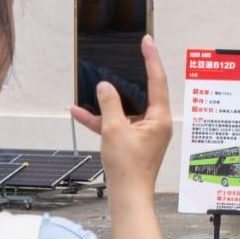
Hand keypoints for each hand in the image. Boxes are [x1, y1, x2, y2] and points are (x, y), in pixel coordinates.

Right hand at [71, 34, 171, 191]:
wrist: (128, 198)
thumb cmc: (128, 169)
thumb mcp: (114, 130)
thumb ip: (109, 104)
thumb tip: (105, 86)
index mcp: (160, 118)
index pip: (157, 80)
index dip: (151, 58)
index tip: (147, 41)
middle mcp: (156, 123)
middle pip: (143, 92)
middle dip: (128, 76)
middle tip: (126, 54)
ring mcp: (145, 133)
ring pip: (126, 109)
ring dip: (107, 101)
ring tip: (92, 85)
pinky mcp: (133, 142)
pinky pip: (117, 125)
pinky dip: (101, 119)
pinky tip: (79, 112)